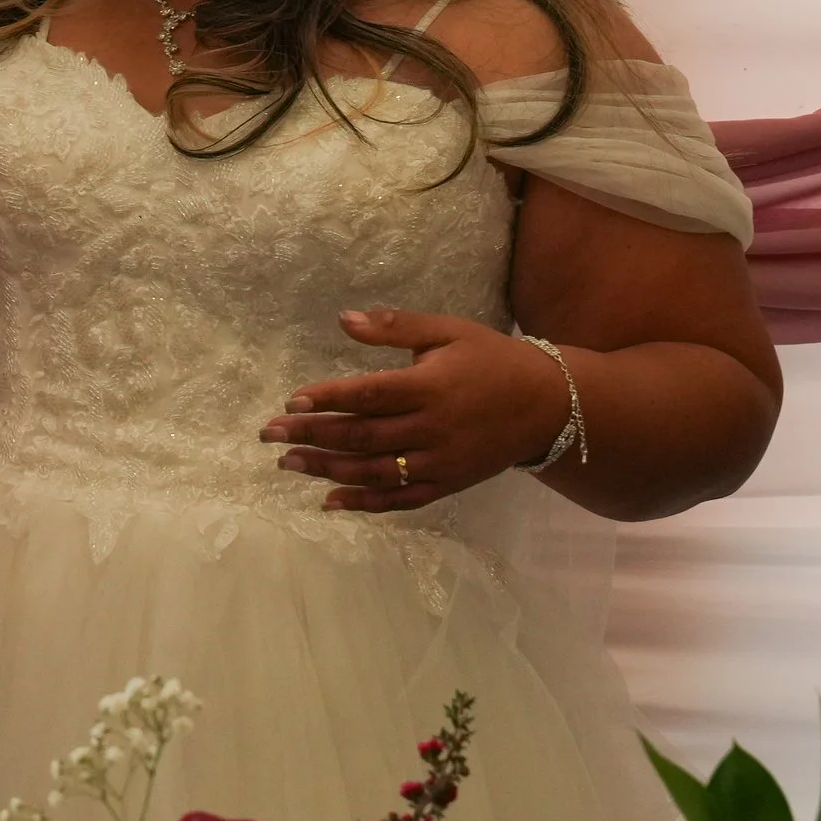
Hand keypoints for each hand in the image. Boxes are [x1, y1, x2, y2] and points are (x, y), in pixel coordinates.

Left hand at [260, 306, 571, 512]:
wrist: (550, 406)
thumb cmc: (492, 360)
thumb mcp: (448, 331)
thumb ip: (396, 327)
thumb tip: (343, 318)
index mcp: (429, 387)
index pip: (368, 396)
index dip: (327, 399)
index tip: (291, 402)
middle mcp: (431, 429)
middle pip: (362, 436)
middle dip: (312, 436)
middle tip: (269, 435)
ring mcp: (439, 462)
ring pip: (375, 471)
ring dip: (328, 469)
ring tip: (288, 463)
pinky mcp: (448, 483)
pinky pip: (401, 499)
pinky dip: (365, 502)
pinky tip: (330, 501)